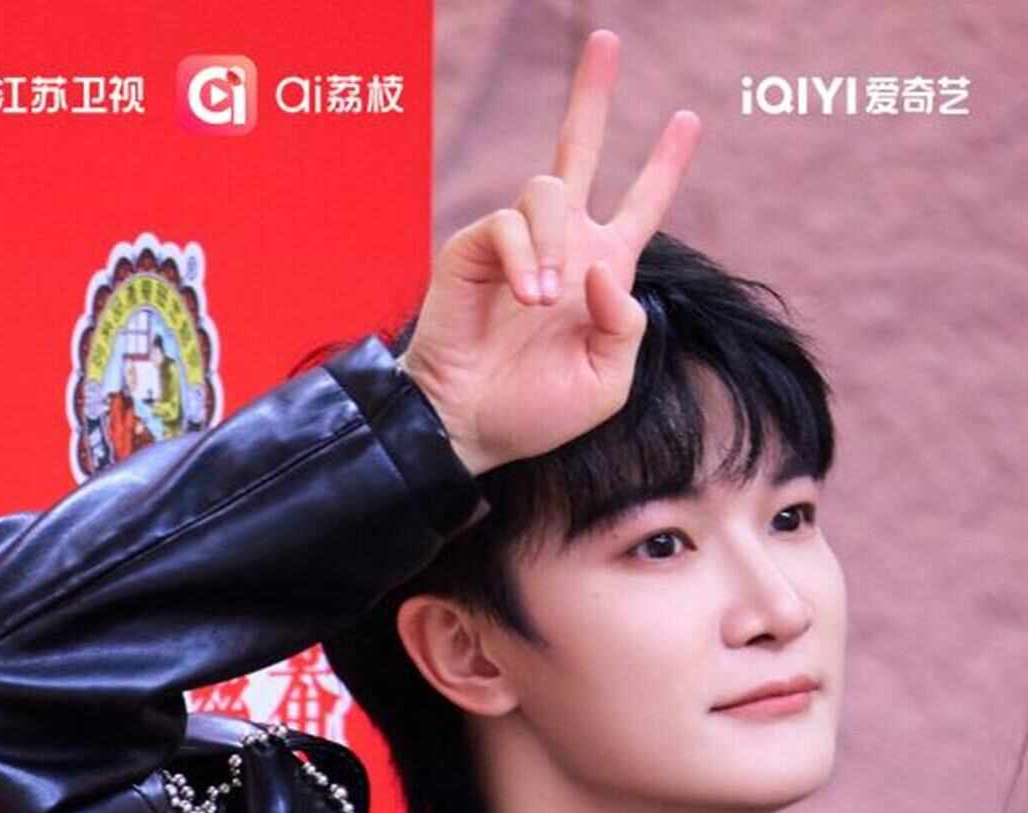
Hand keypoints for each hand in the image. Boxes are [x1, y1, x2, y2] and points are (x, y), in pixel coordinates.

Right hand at [400, 30, 700, 476]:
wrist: (470, 426)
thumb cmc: (536, 412)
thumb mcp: (606, 380)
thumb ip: (627, 325)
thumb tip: (607, 266)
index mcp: (600, 271)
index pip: (639, 205)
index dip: (664, 165)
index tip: (687, 119)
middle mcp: (561, 244)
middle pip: (578, 149)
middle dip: (592, 95)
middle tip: (607, 41)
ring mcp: (517, 242)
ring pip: (547, 187)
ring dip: (553, 243)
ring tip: (543, 302)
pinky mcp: (476, 247)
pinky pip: (508, 224)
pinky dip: (525, 258)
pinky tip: (526, 298)